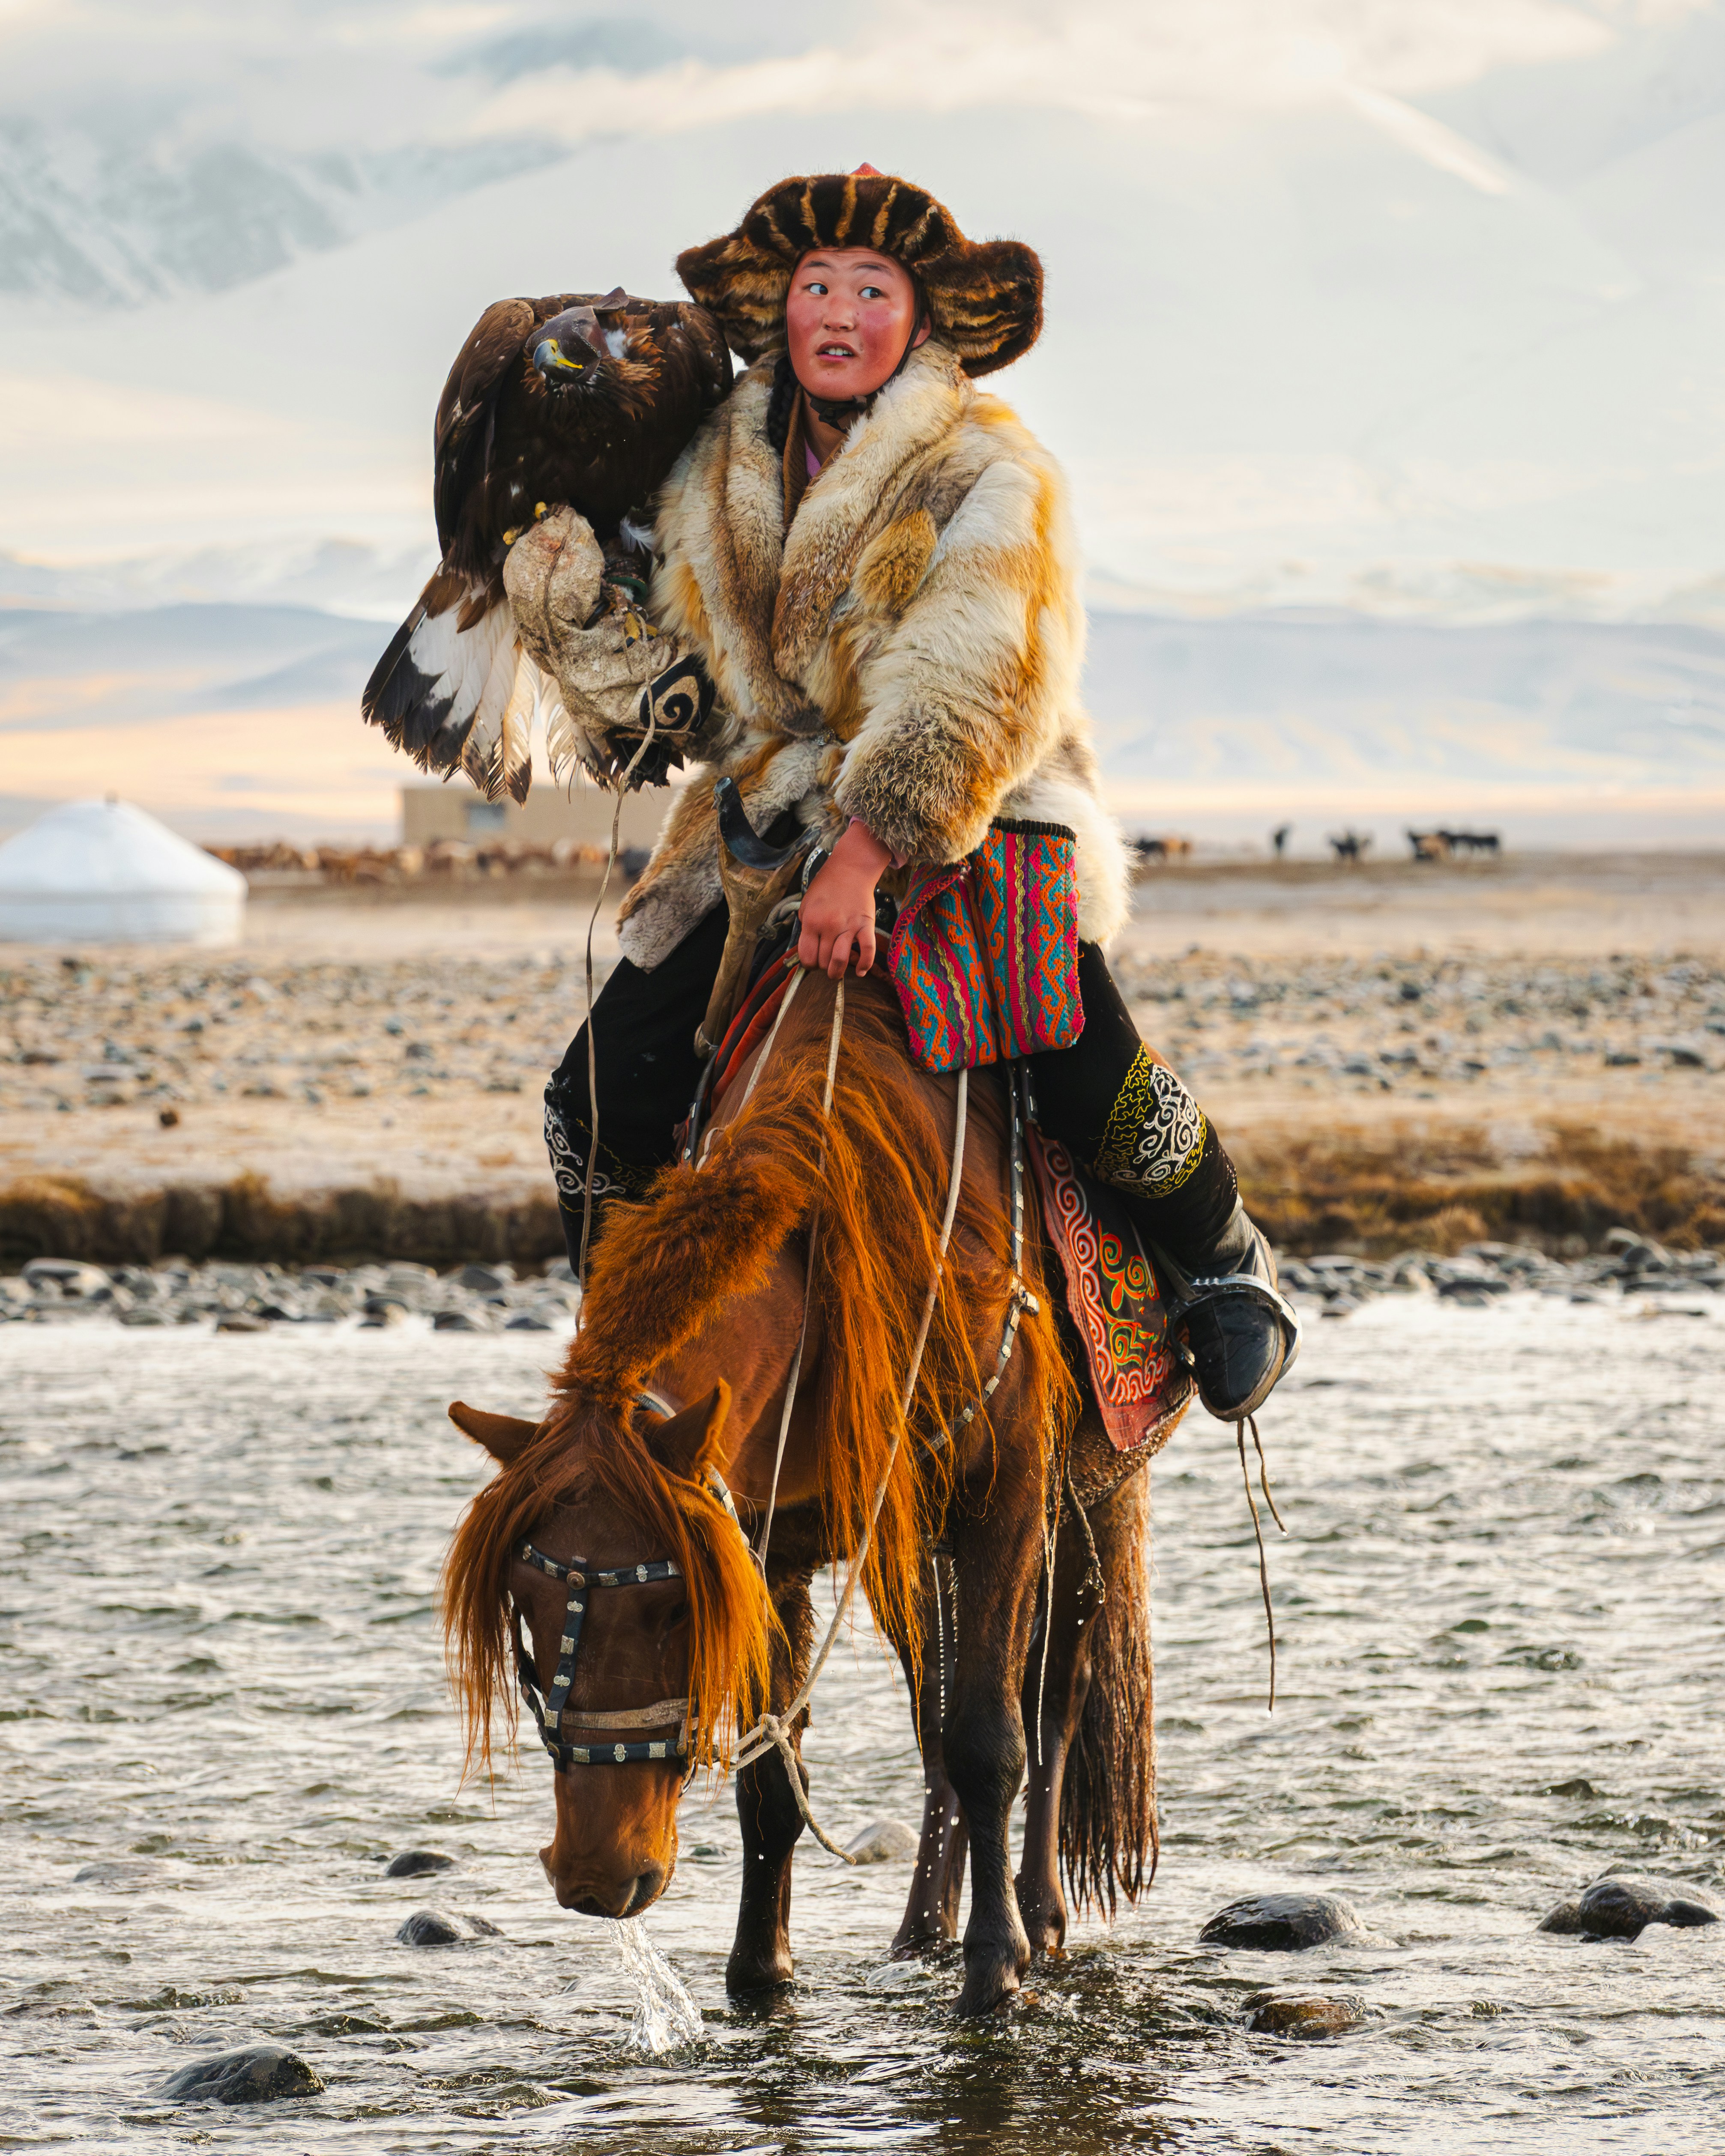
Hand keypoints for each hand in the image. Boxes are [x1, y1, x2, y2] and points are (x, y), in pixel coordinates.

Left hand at [798, 821, 891, 978]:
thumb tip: (808, 947)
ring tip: (837, 972)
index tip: (813, 963)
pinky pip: (868, 950)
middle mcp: (829, 926)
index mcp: (811, 921)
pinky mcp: (866, 925)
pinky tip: (860, 971)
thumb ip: (805, 926)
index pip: (807, 955)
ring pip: (840, 960)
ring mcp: (848, 926)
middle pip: (823, 961)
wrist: (850, 869)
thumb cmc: (827, 886)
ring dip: (837, 972)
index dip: (809, 964)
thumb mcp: (806, 904)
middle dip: (823, 967)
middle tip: (825, 964)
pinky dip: (865, 965)